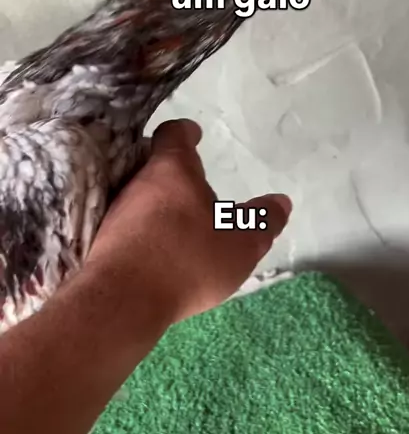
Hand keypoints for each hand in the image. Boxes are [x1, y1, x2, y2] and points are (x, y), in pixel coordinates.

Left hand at [86, 119, 291, 329]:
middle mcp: (138, 183)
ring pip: (140, 198)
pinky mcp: (103, 243)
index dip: (186, 132)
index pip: (174, 134)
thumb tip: (281, 202)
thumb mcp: (240, 244)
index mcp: (172, 170)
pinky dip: (145, 233)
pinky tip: (160, 254)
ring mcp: (115, 213)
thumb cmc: (186, 260)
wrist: (122, 301)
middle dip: (176, 176)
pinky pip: (129, 227)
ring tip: (182, 228)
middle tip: (197, 190)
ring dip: (160, 208)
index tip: (195, 134)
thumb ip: (262, 221)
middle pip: (155, 167)